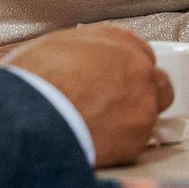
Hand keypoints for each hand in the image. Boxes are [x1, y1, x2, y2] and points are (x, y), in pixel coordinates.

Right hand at [4, 24, 172, 166]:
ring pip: (150, 115)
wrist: (32, 115)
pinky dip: (122, 146)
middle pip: (156, 83)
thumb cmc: (34, 79)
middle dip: (142, 94)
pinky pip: (137, 143)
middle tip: (115, 105)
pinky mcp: (138, 139)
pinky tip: (99, 144)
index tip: (115, 80)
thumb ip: (82, 51)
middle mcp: (138, 68)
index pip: (139, 52)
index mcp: (118, 40)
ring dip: (131, 121)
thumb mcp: (54, 46)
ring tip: (101, 129)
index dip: (124, 69)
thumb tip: (79, 61)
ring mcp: (143, 104)